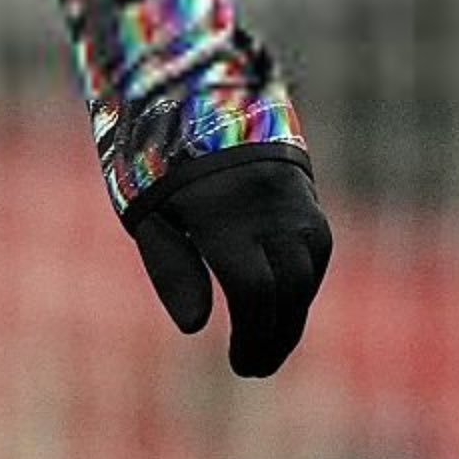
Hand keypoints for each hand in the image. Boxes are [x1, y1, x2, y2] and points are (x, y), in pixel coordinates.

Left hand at [125, 146, 330, 377]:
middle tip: (253, 367)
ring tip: (266, 347)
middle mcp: (266, 207)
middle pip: (289, 289)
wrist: (193, 91)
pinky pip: (314, 251)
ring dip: (292, 315)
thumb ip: (171, 267)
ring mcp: (292, 200)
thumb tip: (195, 328)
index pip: (254, 290)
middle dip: (274, 336)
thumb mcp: (145, 210)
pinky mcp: (306, 196)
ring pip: (308, 272)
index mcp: (221, 212)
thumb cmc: (153, 156)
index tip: (240, 367)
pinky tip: (281, 306)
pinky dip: (302, 283)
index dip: (252, 336)